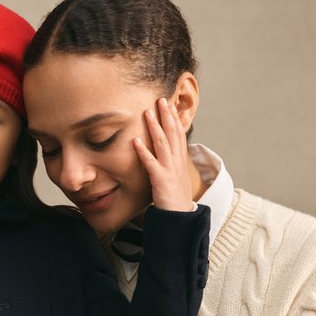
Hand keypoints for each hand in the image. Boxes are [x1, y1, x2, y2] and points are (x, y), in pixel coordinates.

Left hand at [134, 97, 194, 211]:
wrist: (180, 216)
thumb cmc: (175, 197)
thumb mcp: (175, 176)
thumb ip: (170, 163)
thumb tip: (164, 154)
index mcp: (180, 160)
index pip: (178, 134)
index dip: (173, 118)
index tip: (168, 104)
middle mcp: (177, 162)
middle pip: (173, 133)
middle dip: (166, 115)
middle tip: (160, 99)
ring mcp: (169, 169)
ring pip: (163, 143)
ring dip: (155, 127)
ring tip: (147, 113)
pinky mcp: (161, 180)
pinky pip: (151, 163)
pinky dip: (143, 151)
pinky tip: (135, 141)